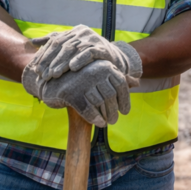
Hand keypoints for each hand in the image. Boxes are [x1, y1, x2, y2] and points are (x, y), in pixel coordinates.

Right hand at [22, 60, 136, 126]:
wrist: (52, 80)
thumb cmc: (80, 79)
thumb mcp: (99, 75)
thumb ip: (117, 78)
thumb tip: (138, 82)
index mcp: (104, 66)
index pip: (121, 84)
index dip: (125, 99)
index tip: (126, 111)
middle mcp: (96, 71)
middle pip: (112, 95)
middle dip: (115, 110)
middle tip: (115, 120)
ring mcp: (83, 82)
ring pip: (101, 103)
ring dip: (107, 115)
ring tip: (108, 122)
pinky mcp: (71, 93)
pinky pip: (88, 109)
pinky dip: (96, 118)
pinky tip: (99, 123)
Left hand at [29, 24, 142, 81]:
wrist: (114, 60)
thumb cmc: (89, 55)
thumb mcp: (72, 47)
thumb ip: (54, 42)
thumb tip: (33, 41)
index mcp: (74, 31)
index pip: (54, 41)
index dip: (44, 55)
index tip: (35, 69)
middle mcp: (83, 32)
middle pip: (62, 45)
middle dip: (50, 61)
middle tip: (42, 74)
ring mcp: (93, 39)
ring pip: (73, 49)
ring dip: (62, 63)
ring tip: (54, 75)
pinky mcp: (102, 48)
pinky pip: (90, 53)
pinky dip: (80, 59)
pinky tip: (73, 67)